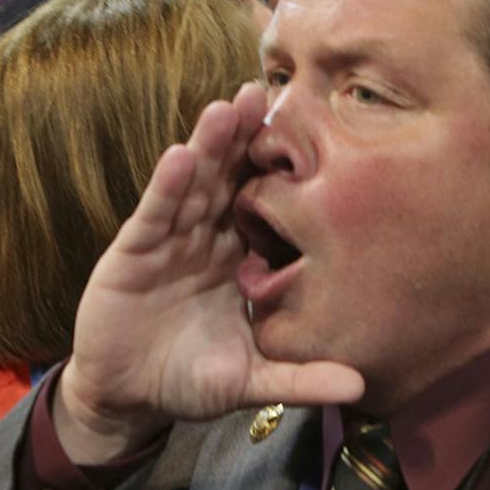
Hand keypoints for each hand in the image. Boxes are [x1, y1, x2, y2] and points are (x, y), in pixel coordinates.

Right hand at [52, 82, 363, 462]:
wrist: (129, 398)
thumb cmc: (191, 381)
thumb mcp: (252, 380)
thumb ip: (301, 378)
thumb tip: (360, 387)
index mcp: (239, 257)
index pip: (265, 204)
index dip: (283, 171)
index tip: (316, 132)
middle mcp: (206, 238)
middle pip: (228, 178)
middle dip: (244, 137)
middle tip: (267, 91)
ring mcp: (169, 241)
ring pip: (193, 184)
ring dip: (208, 146)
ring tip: (228, 107)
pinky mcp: (133, 253)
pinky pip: (154, 214)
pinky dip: (166, 186)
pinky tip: (179, 156)